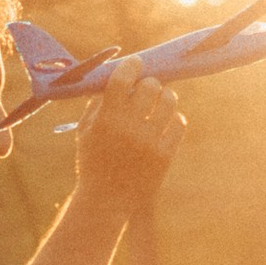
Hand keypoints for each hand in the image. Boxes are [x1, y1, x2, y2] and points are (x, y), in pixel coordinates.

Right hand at [71, 58, 184, 219]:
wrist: (107, 201)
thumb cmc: (93, 161)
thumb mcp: (85, 131)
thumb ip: (98, 103)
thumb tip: (116, 76)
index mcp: (106, 120)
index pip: (122, 80)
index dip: (131, 66)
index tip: (136, 63)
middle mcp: (129, 129)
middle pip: (150, 86)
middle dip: (149, 83)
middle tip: (147, 87)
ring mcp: (150, 142)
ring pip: (169, 101)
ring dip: (165, 97)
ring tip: (160, 100)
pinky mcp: (166, 155)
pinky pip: (180, 123)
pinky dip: (174, 118)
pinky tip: (166, 120)